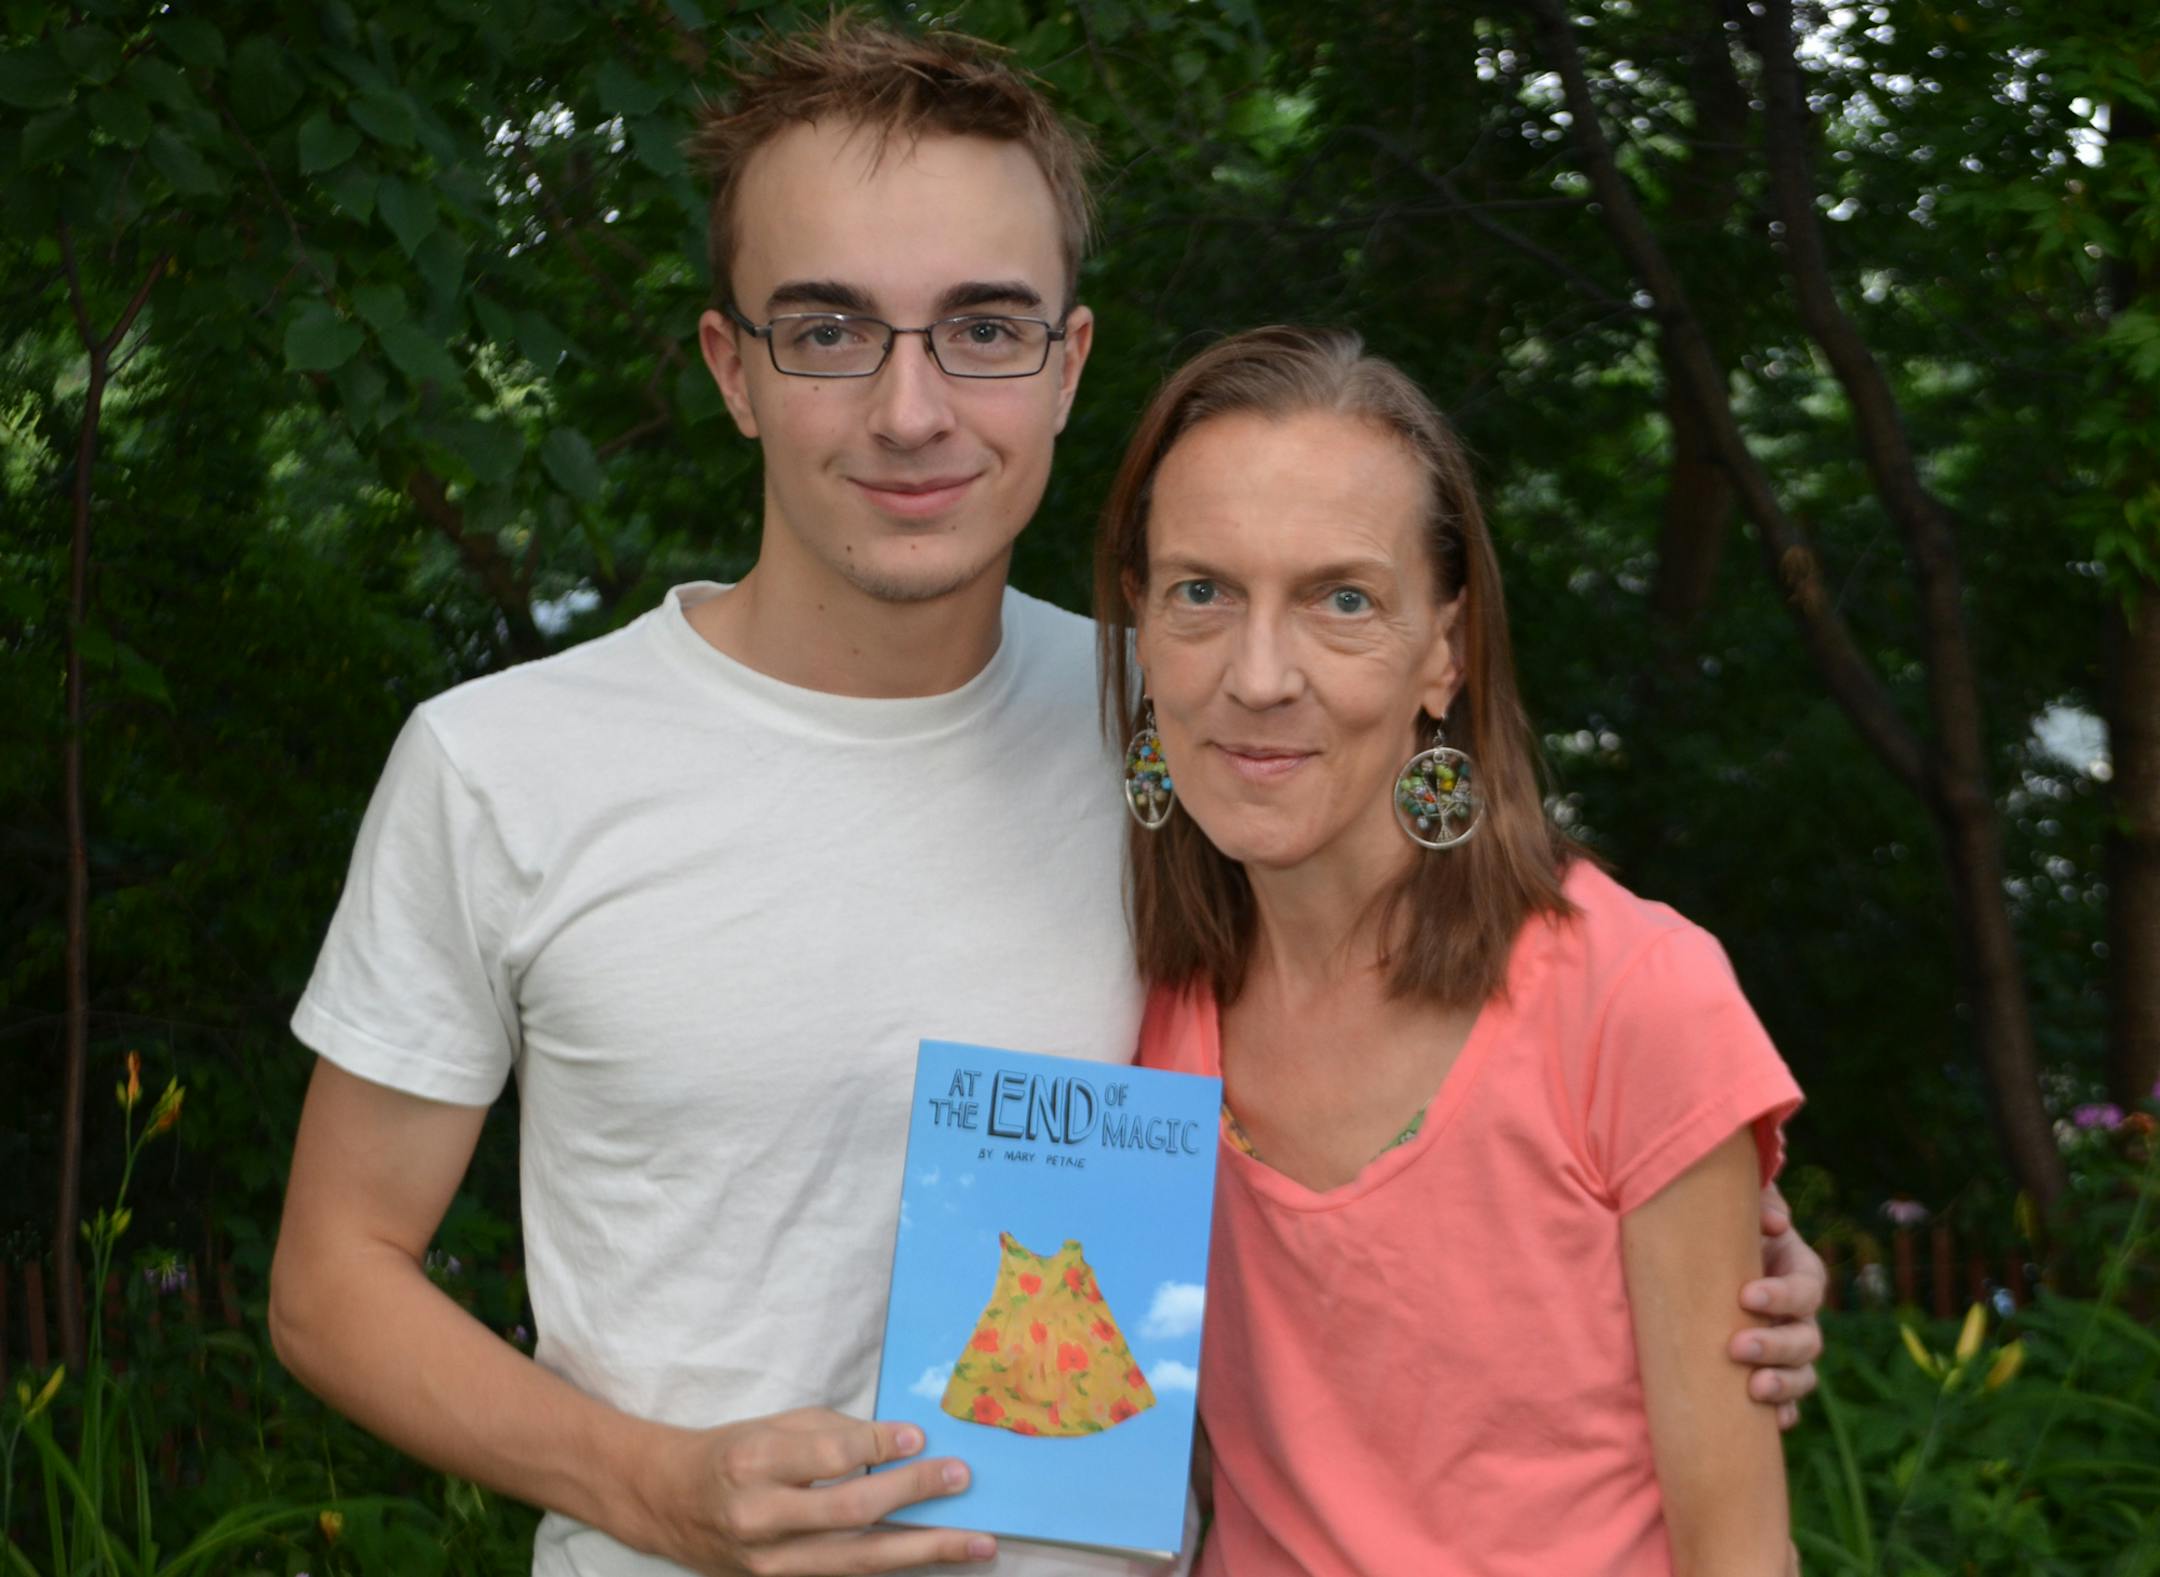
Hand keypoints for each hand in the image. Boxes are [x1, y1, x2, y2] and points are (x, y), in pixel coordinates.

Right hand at [640, 1408, 991, 1574]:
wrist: (669, 1505)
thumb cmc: (730, 1454)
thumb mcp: (772, 1426)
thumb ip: (833, 1433)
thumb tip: (901, 1442)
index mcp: (754, 1464)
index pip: (829, 1457)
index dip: (879, 1446)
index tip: (920, 1436)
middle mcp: (761, 1519)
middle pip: (850, 1514)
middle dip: (913, 1496)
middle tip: (961, 1479)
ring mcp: (771, 1564)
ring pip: (859, 1562)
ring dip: (925, 1551)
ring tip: (976, 1543)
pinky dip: (894, 1567)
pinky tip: (933, 1558)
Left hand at [1730, 1183, 1824, 1430]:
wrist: (1707, 1258)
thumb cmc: (1726, 1230)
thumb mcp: (1741, 1210)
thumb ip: (1760, 1202)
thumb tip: (1775, 1221)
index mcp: (1800, 1273)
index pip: (1805, 1289)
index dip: (1782, 1295)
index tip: (1745, 1295)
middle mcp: (1802, 1317)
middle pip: (1806, 1340)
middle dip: (1774, 1346)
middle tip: (1736, 1346)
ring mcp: (1790, 1352)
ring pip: (1803, 1376)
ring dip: (1783, 1386)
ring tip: (1755, 1390)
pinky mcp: (1772, 1375)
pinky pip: (1788, 1405)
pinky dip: (1782, 1415)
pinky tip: (1772, 1424)